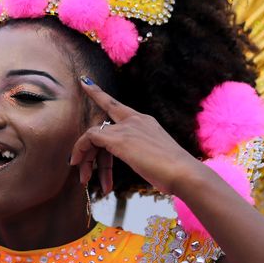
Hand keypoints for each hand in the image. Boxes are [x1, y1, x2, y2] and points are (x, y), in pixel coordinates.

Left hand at [70, 77, 201, 194]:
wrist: (184, 173)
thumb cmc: (175, 172)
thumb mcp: (157, 157)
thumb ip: (144, 153)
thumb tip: (141, 161)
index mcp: (146, 121)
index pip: (117, 107)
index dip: (99, 94)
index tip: (86, 83)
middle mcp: (135, 120)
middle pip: (101, 125)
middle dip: (86, 146)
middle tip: (80, 168)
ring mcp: (127, 128)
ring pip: (93, 133)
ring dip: (85, 157)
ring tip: (85, 179)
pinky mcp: (119, 139)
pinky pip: (90, 137)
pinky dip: (81, 150)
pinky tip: (79, 165)